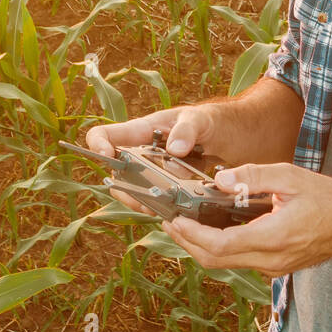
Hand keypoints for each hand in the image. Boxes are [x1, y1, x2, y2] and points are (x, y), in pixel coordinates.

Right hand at [83, 105, 217, 215]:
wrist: (233, 136)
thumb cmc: (212, 120)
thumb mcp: (200, 120)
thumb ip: (187, 130)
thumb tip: (174, 148)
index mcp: (143, 130)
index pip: (106, 134)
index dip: (98, 144)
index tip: (106, 156)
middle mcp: (143, 152)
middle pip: (115, 172)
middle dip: (123, 188)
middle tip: (141, 199)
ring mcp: (155, 170)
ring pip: (133, 190)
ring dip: (141, 201)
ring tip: (158, 209)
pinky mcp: (169, 185)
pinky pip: (155, 199)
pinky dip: (160, 207)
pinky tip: (173, 211)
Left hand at [160, 162, 331, 277]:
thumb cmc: (328, 198)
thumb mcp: (290, 176)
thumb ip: (253, 176)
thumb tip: (219, 179)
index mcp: (273, 237)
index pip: (220, 245)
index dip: (192, 234)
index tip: (175, 219)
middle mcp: (270, 260)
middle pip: (215, 260)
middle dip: (187, 242)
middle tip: (169, 221)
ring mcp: (273, 268)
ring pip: (226, 264)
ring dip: (201, 246)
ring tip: (184, 222)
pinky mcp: (276, 267)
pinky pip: (240, 261)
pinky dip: (220, 247)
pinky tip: (213, 227)